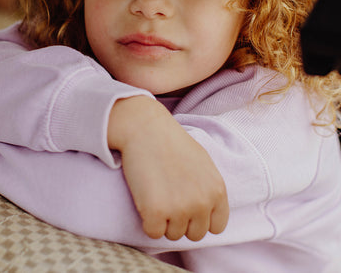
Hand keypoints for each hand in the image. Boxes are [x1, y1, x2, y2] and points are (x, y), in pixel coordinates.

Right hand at [108, 96, 228, 240]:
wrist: (145, 129)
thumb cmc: (172, 142)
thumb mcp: (203, 163)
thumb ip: (209, 189)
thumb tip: (208, 213)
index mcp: (217, 190)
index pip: (216, 227)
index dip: (200, 218)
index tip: (186, 205)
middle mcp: (202, 203)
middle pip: (194, 234)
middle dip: (181, 220)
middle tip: (167, 196)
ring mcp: (180, 209)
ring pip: (172, 234)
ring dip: (163, 220)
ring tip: (156, 192)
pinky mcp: (156, 213)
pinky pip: (153, 232)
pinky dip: (147, 221)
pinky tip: (145, 198)